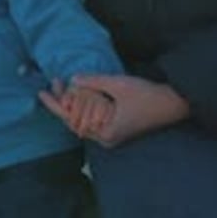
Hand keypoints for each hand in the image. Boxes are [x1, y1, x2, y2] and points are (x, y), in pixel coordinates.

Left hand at [40, 74, 188, 146]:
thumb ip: (94, 82)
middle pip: (75, 120)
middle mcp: (105, 138)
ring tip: (63, 85)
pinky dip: (85, 105)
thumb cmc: (148, 96)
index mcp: (104, 132)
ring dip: (74, 102)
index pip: (71, 118)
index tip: (42, 92)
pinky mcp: (117, 128)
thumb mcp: (118, 85)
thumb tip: (73, 79)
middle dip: (63, 101)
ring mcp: (111, 134)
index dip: (55, 104)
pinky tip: (80, 93)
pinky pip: (93, 118)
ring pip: (84, 119)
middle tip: (54, 82)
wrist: (173, 104)